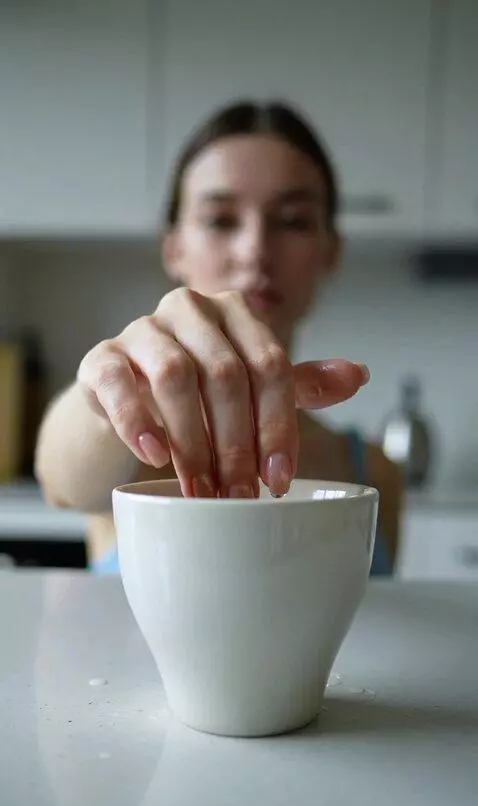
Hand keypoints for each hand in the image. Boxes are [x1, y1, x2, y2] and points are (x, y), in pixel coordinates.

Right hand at [77, 288, 368, 497]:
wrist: (128, 398)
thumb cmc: (199, 392)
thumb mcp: (252, 388)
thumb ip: (300, 383)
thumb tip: (359, 376)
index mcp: (235, 313)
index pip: (270, 365)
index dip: (279, 425)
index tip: (279, 479)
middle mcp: (190, 310)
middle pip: (225, 374)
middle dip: (237, 444)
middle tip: (240, 495)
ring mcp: (142, 330)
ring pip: (175, 377)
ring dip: (193, 442)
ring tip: (201, 489)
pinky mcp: (101, 357)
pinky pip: (118, 383)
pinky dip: (138, 421)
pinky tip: (154, 455)